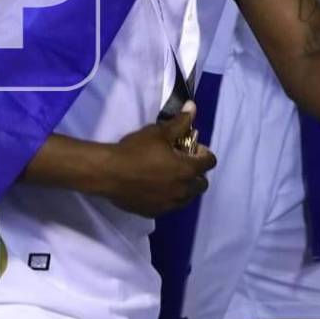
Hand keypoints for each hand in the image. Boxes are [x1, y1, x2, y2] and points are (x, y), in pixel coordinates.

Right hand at [102, 103, 216, 217]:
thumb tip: (193, 107)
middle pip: (202, 184)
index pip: (209, 162)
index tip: (191, 147)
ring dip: (185, 187)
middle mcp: (183, 190)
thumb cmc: (136, 150)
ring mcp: (169, 204)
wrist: (109, 173)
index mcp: (187, 169)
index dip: (204, 153)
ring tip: (170, 176)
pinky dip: (169, 197)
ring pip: (187, 197)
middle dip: (197, 173)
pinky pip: (170, 206)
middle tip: (182, 162)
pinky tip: (156, 188)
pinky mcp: (155, 212)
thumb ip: (179, 122)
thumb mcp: (158, 132)